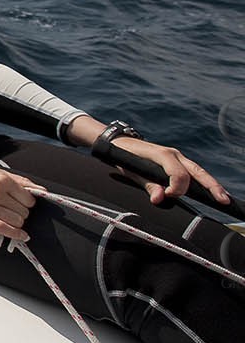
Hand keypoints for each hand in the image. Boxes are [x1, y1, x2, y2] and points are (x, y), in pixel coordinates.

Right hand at [0, 156, 36, 241]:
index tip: (22, 202)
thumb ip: (21, 181)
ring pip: (16, 221)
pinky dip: (15, 234)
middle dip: (22, 212)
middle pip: (23, 212)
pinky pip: (2, 229)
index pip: (28, 199)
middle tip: (12, 208)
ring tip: (8, 216)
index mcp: (2, 180)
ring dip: (17, 221)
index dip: (28, 202)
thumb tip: (42, 191)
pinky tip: (22, 236)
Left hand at [108, 137, 229, 205]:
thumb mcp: (131, 171)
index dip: (177, 188)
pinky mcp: (178, 161)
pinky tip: (212, 191)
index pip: (178, 173)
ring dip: (211, 184)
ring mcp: (177, 157)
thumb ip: (147, 185)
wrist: (119, 142)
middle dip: (211, 186)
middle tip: (222, 200)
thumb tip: (159, 199)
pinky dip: (204, 182)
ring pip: (198, 171)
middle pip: (197, 171)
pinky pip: (193, 172)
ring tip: (223, 198)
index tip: (169, 196)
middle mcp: (173, 154)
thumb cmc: (124, 156)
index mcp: (161, 154)